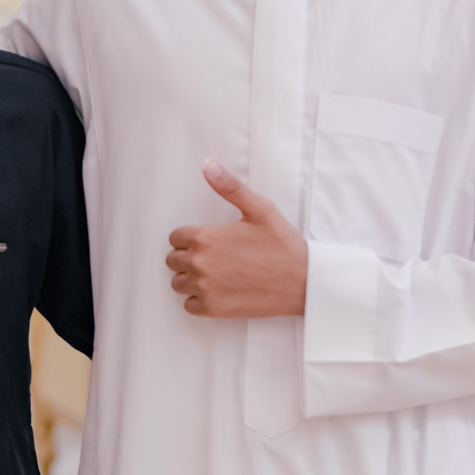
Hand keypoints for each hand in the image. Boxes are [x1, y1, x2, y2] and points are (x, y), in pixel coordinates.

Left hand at [166, 160, 308, 317]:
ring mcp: (205, 288)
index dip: (190, 237)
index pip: (175, 237)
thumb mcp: (259, 208)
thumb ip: (229, 187)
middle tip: (215, 257)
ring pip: (178, 283)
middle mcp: (199, 263)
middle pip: (173, 260)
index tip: (209, 241)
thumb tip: (208, 165)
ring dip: (191, 278)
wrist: (302, 281)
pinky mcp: (213, 309)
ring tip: (215, 274)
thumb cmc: (282, 244)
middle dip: (189, 257)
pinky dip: (199, 299)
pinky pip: (189, 305)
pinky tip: (218, 290)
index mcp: (205, 238)